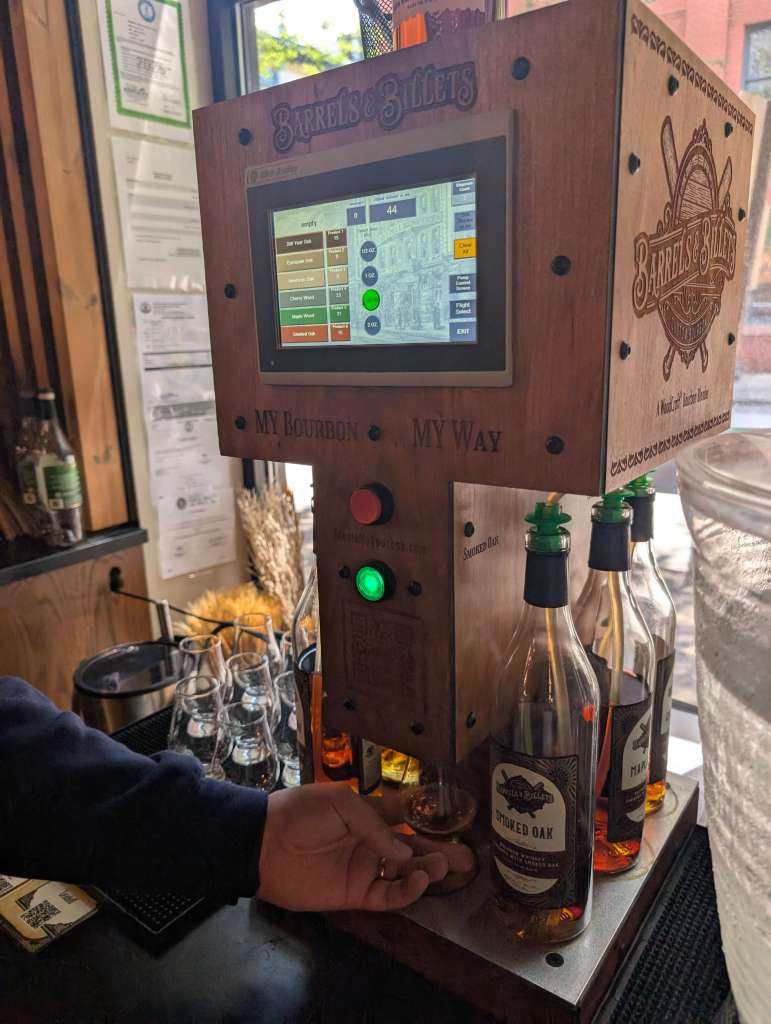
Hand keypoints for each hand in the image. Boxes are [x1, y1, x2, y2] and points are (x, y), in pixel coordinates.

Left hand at [257, 783, 473, 911]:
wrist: (265, 844)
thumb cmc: (301, 813)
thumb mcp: (342, 803)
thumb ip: (377, 826)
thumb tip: (406, 851)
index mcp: (366, 814)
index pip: (402, 816)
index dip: (426, 817)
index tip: (454, 818)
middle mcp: (369, 842)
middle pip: (411, 848)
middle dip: (438, 851)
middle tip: (465, 857)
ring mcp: (364, 869)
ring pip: (404, 873)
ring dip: (426, 870)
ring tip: (444, 865)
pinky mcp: (355, 894)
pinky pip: (388, 896)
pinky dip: (406, 891)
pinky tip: (419, 880)